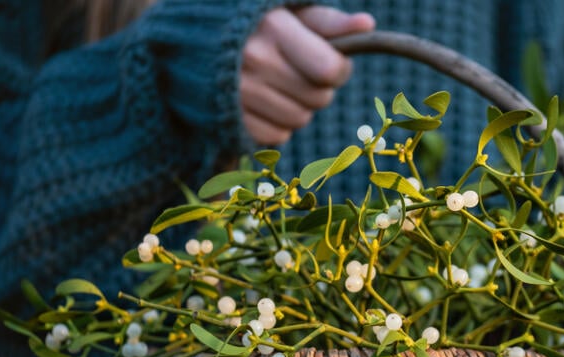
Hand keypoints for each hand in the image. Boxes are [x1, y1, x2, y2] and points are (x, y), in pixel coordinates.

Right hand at [240, 6, 374, 144]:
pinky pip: (277, 136)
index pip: (329, 70)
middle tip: (300, 72)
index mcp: (273, 28)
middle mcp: (253, 61)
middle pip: (319, 99)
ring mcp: (238, 93)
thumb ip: (328, 21)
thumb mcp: (290, 13)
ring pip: (300, 120)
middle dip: (319, 88)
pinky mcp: (230, 119)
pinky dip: (278, 125)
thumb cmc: (255, 24)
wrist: (196, 41)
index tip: (331, 61)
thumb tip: (367, 25)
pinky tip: (265, 103)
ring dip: (299, 107)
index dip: (339, 70)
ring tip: (281, 86)